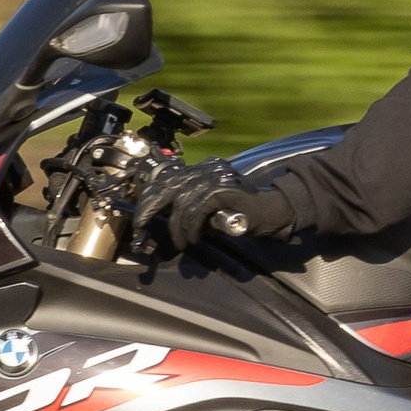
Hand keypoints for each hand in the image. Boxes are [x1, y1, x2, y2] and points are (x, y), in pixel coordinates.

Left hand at [131, 158, 294, 254]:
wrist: (270, 211)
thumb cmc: (239, 213)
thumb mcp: (207, 208)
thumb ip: (189, 207)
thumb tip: (163, 219)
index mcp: (200, 169)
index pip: (166, 179)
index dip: (149, 199)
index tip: (140, 218)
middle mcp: (206, 168)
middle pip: (168, 186)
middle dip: (151, 208)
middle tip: (142, 227)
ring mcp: (215, 177)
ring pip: (183, 201)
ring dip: (179, 227)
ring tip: (183, 243)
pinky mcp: (223, 190)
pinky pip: (199, 208)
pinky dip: (193, 226)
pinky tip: (195, 238)